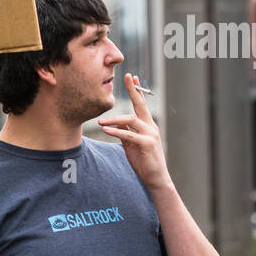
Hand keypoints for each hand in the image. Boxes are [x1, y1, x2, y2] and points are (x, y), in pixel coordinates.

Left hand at [98, 73, 169, 189]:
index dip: (136, 91)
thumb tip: (115, 123)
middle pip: (141, 105)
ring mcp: (150, 135)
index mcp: (147, 126)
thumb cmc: (143, 161)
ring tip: (100, 122)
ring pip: (132, 119)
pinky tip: (106, 130)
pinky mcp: (147, 144)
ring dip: (114, 119)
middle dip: (134, 90)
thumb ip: (125, 132)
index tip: (132, 78)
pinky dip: (116, 132)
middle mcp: (150, 127)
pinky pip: (129, 135)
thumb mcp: (131, 144)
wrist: (155, 178)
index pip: (141, 105)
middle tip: (127, 77)